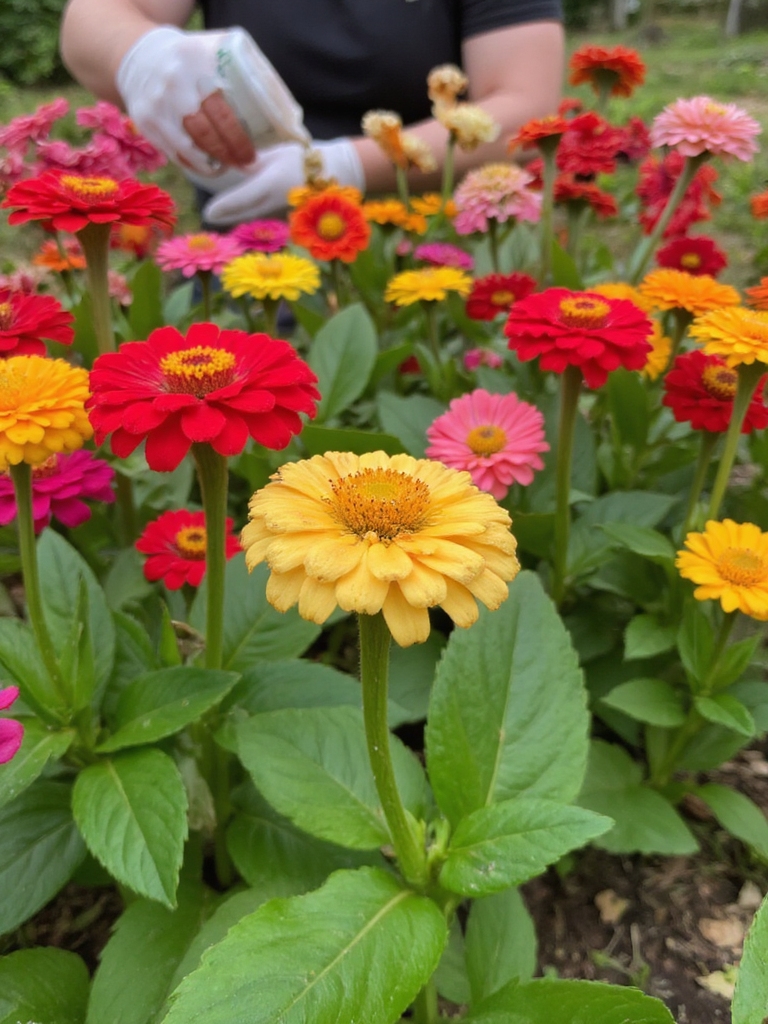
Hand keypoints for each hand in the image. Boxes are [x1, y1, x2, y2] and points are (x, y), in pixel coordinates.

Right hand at [116, 26, 254, 176]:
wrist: (139, 56)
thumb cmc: (190, 61)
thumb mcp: (212, 51)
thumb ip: (241, 71)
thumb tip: (280, 108)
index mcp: (196, 63)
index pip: (222, 111)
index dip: (239, 139)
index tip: (254, 155)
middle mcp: (173, 84)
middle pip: (206, 132)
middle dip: (230, 154)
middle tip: (245, 165)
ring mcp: (156, 105)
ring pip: (189, 147)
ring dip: (212, 164)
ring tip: (228, 167)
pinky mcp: (145, 121)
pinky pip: (173, 152)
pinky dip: (193, 164)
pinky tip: (208, 167)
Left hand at [203, 140, 364, 224]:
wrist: (335, 173)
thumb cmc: (304, 159)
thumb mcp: (277, 154)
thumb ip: (256, 163)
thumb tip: (236, 168)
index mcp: (271, 182)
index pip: (243, 197)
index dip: (224, 206)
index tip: (207, 213)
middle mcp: (274, 200)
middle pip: (244, 213)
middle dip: (225, 215)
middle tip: (209, 215)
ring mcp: (280, 210)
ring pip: (252, 216)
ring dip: (235, 216)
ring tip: (219, 213)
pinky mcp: (285, 214)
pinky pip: (262, 215)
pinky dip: (250, 214)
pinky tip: (240, 211)